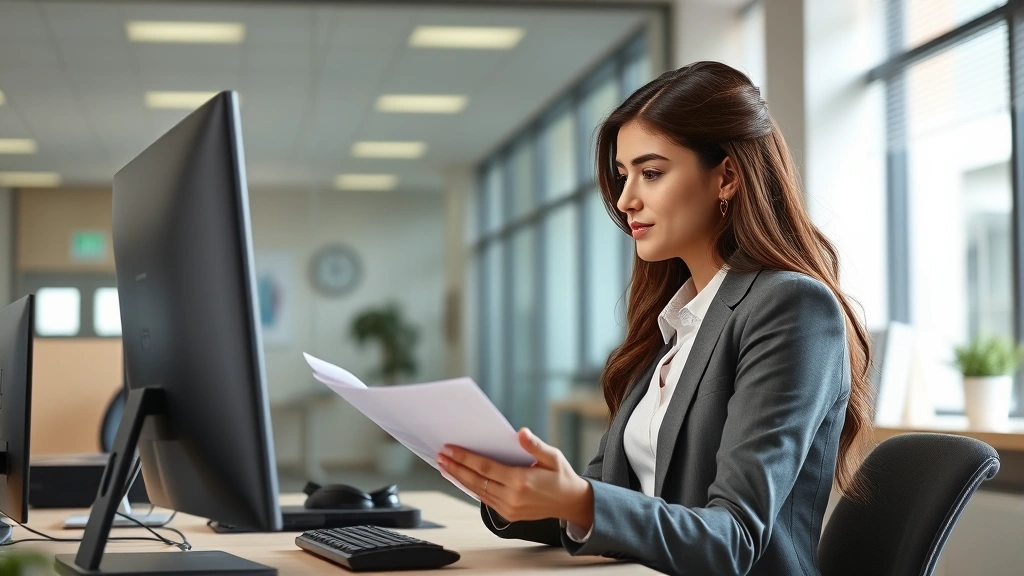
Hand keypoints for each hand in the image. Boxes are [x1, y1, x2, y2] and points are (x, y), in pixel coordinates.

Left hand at [437, 428, 593, 527]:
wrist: (570, 503)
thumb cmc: (561, 476)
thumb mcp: (553, 457)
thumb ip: (535, 446)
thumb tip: (521, 433)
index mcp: (521, 481)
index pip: (485, 467)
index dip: (465, 458)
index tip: (449, 449)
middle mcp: (512, 497)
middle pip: (476, 481)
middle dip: (455, 468)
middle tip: (440, 457)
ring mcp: (509, 509)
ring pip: (478, 492)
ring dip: (460, 479)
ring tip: (445, 466)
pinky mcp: (508, 515)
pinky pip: (485, 500)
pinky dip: (471, 488)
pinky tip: (463, 479)